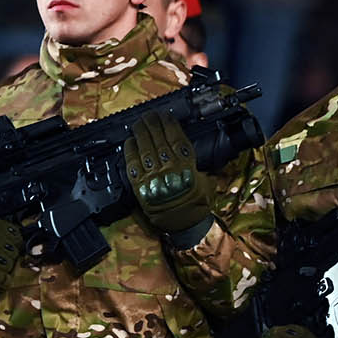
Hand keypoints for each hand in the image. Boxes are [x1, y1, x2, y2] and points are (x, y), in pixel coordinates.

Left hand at [124, 111, 210, 238]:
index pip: (177, 138)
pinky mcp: (140, 183)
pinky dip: (130, 151)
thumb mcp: (207, 184)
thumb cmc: (196, 205)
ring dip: (141, 133)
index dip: (170, 125)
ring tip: (138, 123)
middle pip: (158, 139)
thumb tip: (202, 158)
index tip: (166, 116)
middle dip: (153, 124)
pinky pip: (132, 163)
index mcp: (187, 166)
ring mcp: (153, 175)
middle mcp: (168, 167)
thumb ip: (201, 168)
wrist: (182, 223)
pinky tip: (130, 141)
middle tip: (149, 114)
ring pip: (145, 148)